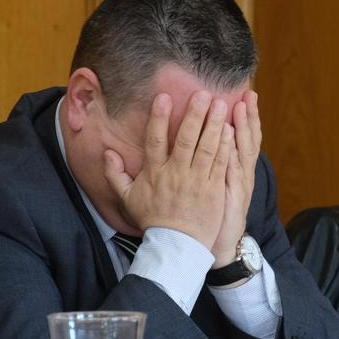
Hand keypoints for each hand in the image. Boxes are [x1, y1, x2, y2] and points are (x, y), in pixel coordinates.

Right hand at [104, 92, 233, 249]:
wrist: (176, 245)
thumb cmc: (153, 219)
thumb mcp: (128, 198)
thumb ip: (115, 174)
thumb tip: (107, 152)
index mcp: (155, 172)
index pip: (155, 140)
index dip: (159, 118)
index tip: (164, 97)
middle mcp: (176, 173)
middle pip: (186, 139)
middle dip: (195, 114)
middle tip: (203, 93)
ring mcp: (197, 181)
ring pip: (207, 148)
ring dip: (214, 124)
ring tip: (222, 104)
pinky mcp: (214, 189)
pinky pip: (220, 164)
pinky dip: (225, 146)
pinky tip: (231, 129)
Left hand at [211, 91, 262, 266]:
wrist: (220, 243)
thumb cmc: (214, 213)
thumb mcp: (216, 185)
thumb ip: (215, 162)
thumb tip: (210, 138)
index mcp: (237, 169)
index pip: (243, 137)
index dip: (247, 117)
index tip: (245, 95)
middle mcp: (242, 173)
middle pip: (248, 140)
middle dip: (249, 117)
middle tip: (248, 94)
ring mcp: (239, 184)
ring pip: (243, 152)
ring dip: (243, 129)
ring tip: (241, 108)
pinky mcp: (233, 197)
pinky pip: (233, 172)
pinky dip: (233, 155)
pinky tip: (231, 140)